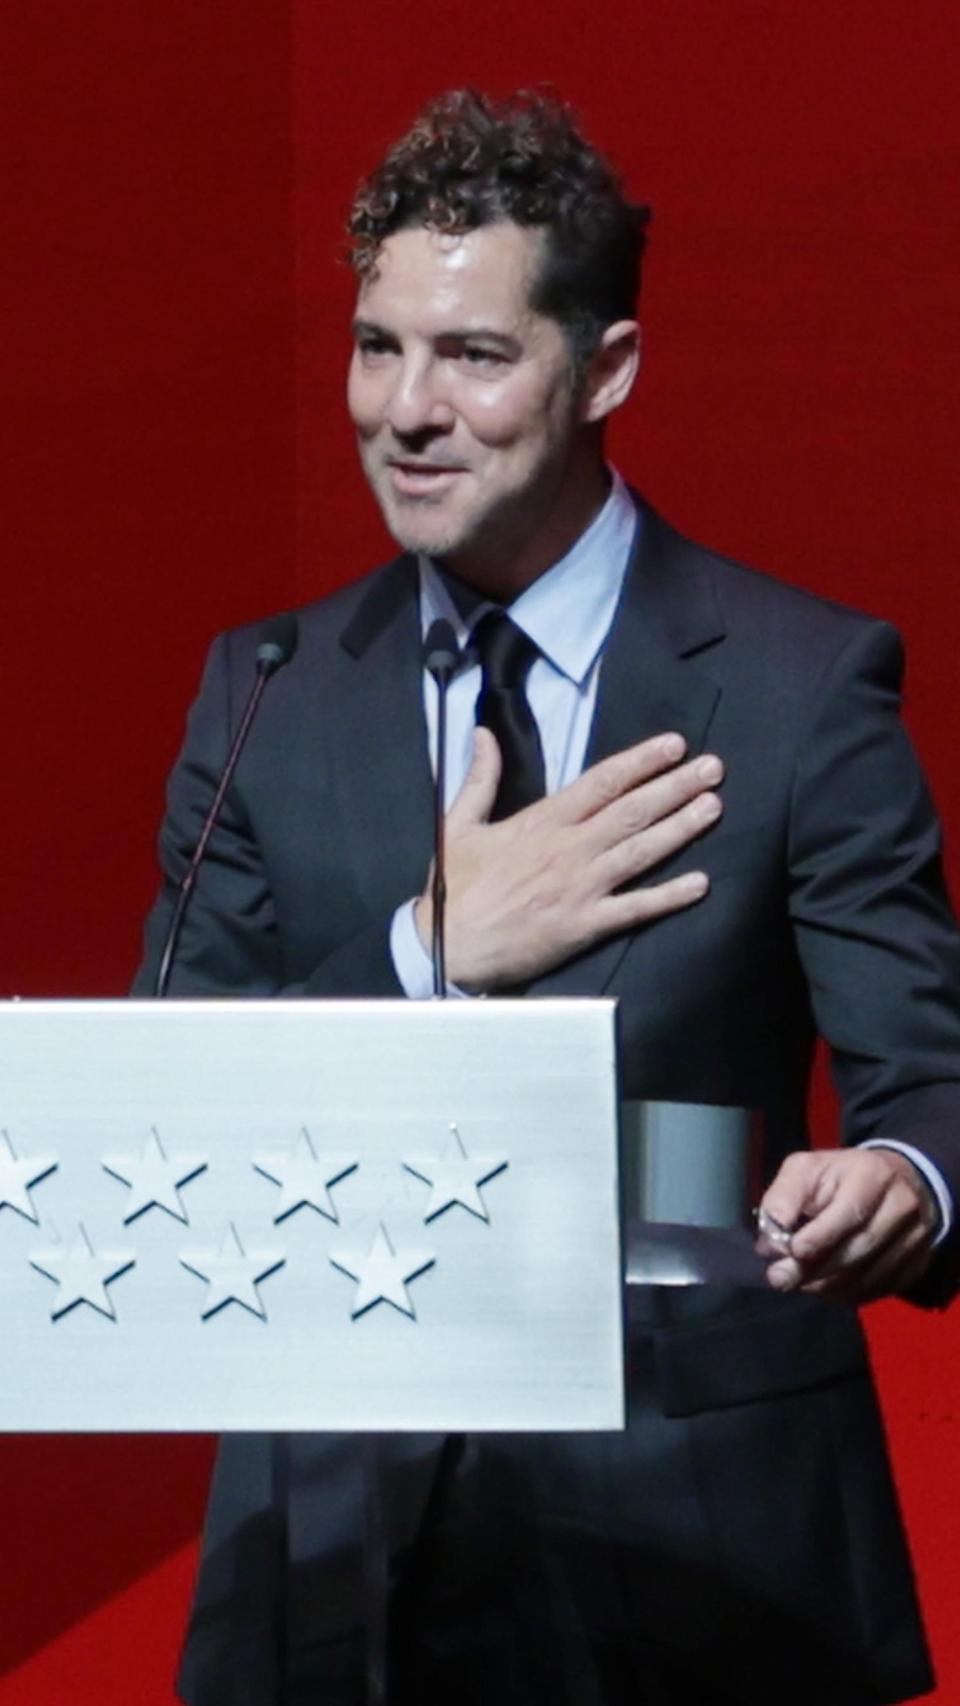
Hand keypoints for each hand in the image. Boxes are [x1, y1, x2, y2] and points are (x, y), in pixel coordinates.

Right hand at [415, 726, 722, 990]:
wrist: (445, 948)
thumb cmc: (452, 888)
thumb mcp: (458, 823)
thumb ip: (479, 778)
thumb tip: (483, 733)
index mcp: (541, 821)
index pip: (602, 782)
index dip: (641, 761)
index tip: (674, 745)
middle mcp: (569, 849)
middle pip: (632, 811)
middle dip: (676, 786)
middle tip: (714, 768)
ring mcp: (580, 888)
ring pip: (641, 852)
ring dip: (681, 828)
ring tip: (714, 807)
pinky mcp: (584, 926)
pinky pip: (635, 909)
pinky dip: (669, 896)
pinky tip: (700, 883)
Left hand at [758, 1147, 938, 1303]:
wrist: (894, 1182)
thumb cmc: (840, 1176)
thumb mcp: (806, 1169)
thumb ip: (783, 1197)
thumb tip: (770, 1241)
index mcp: (873, 1174)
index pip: (851, 1212)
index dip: (820, 1237)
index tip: (792, 1251)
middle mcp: (902, 1206)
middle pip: (860, 1248)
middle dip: (815, 1269)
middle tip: (782, 1279)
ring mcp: (916, 1237)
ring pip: (870, 1275)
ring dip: (828, 1286)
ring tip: (799, 1285)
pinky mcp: (918, 1263)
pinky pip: (880, 1289)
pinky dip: (848, 1294)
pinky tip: (825, 1289)